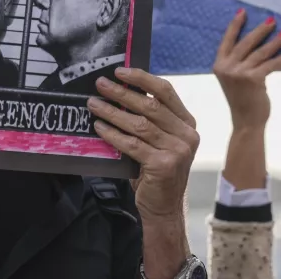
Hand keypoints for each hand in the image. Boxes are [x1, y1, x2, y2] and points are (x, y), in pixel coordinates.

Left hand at [88, 68, 198, 220]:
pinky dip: (113, 135)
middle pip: (151, 106)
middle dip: (122, 93)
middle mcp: (186, 134)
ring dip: (113, 112)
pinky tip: (99, 128)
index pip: (166, 91)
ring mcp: (177, 150)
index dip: (142, 78)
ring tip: (94, 104)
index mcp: (187, 122)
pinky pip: (132, 145)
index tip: (120, 71)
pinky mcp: (163, 165)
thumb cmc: (156, 170)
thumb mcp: (160, 141)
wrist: (164, 208)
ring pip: (140, 124)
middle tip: (100, 85)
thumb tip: (119, 92)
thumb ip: (150, 120)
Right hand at [214, 10, 280, 130]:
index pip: (227, 40)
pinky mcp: (254, 79)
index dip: (235, 25)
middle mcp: (227, 67)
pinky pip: (271, 65)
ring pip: (261, 52)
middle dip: (261, 30)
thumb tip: (256, 43)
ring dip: (276, 42)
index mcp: (219, 65)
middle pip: (246, 42)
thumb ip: (238, 63)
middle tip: (272, 20)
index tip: (243, 12)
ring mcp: (240, 73)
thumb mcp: (232, 79)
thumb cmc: (241, 100)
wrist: (246, 121)